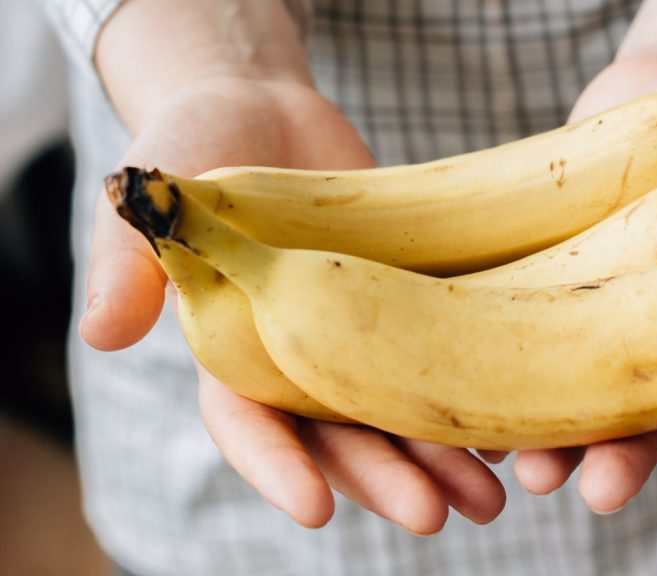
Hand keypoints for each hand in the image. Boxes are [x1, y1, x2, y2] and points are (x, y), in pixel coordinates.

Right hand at [81, 78, 505, 531]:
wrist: (268, 114)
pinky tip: (513, 430)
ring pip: (399, 412)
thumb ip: (127, 262)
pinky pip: (438, 359)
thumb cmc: (196, 146)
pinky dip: (473, 396)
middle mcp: (298, 358)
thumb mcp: (156, 195)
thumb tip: (100, 335)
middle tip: (433, 517)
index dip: (279, 468)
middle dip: (383, 478)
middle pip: (340, 437)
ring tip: (491, 499)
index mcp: (232, 352)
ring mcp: (356, 336)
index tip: (316, 510)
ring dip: (442, 462)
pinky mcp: (404, 307)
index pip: (248, 425)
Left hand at [506, 53, 656, 510]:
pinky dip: (498, 369)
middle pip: (651, 408)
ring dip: (556, 433)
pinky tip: (477, 410)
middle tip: (601, 492)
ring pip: (580, 386)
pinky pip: (524, 328)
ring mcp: (607, 307)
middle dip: (627, 454)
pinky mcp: (554, 275)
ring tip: (531, 465)